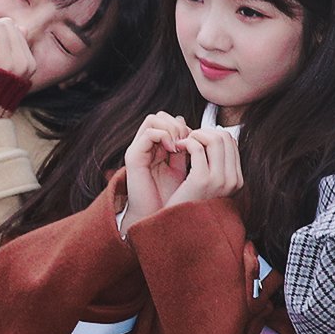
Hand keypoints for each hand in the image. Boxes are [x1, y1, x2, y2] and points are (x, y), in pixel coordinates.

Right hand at [121, 112, 191, 229]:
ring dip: (172, 128)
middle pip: (161, 115)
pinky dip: (164, 136)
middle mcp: (146, 146)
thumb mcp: (186, 169)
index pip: (170, 120)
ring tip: (182, 144)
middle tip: (190, 140)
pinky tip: (174, 150)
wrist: (157, 218)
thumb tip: (202, 131)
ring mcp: (138, 150)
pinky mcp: (133, 157)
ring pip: (154, 118)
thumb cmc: (172, 198)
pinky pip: (148, 133)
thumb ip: (191, 150)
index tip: (196, 140)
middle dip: (179, 124)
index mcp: (157, 147)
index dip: (186, 125)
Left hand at [165, 127, 242, 207]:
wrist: (176, 230)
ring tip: (182, 143)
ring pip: (214, 138)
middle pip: (225, 137)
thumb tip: (212, 133)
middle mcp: (232, 180)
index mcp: (236, 181)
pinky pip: (197, 147)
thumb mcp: (206, 185)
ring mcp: (220, 180)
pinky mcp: (202, 180)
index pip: (231, 142)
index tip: (196, 141)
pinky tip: (176, 149)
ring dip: (195, 135)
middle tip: (188, 139)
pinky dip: (186, 142)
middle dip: (204, 132)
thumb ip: (213, 163)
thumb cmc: (187, 206)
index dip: (212, 135)